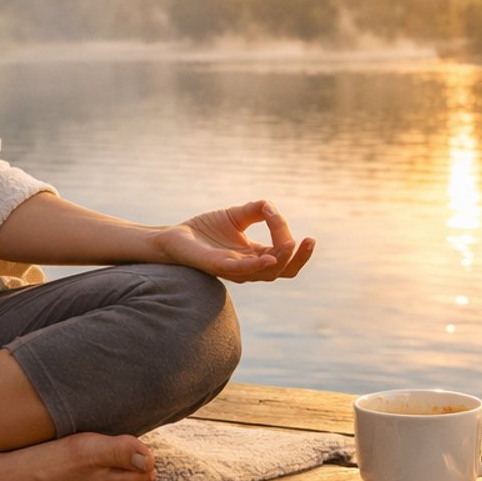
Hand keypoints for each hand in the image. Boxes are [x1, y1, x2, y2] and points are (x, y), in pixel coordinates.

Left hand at [153, 200, 314, 282]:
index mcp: (255, 256)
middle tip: (309, 241)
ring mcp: (233, 269)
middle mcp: (248, 267)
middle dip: (299, 258)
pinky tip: (269, 258)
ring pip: (266, 273)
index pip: (284, 258)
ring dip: (282, 260)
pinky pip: (241, 270)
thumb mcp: (236, 216)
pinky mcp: (216, 266)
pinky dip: (257, 265)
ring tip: (290, 245)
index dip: (294, 245)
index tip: (292, 224)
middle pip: (283, 271)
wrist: (173, 237)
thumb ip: (256, 210)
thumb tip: (272, 207)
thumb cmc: (204, 230)